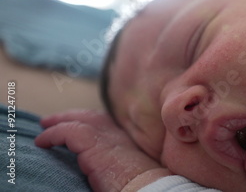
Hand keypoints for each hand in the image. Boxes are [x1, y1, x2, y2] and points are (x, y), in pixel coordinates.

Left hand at [35, 109, 171, 191]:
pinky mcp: (94, 144)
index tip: (75, 127)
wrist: (147, 188)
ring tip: (44, 127)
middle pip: (92, 116)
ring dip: (59, 122)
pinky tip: (43, 142)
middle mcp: (118, 134)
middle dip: (72, 116)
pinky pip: (67, 132)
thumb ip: (115, 162)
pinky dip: (53, 135)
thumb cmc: (138, 185)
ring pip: (80, 120)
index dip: (89, 123)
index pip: (106, 124)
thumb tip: (98, 169)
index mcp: (126, 141)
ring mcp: (107, 136)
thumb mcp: (127, 169)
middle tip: (53, 121)